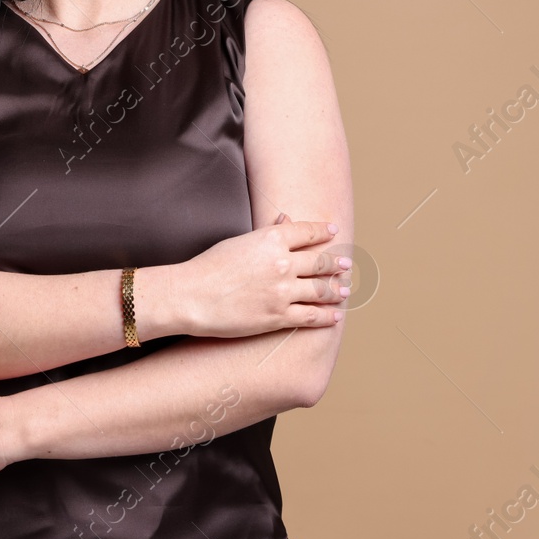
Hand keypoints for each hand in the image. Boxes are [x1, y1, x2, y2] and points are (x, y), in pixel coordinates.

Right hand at [168, 212, 350, 337]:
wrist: (191, 296)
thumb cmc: (209, 267)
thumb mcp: (238, 242)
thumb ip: (266, 234)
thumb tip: (284, 221)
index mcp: (271, 239)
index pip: (307, 232)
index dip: (323, 232)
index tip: (333, 233)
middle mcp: (282, 263)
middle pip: (320, 262)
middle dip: (336, 264)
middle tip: (346, 265)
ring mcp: (283, 291)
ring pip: (321, 290)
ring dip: (336, 290)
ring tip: (345, 291)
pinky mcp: (278, 316)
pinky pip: (311, 316)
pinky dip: (326, 316)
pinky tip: (335, 317)